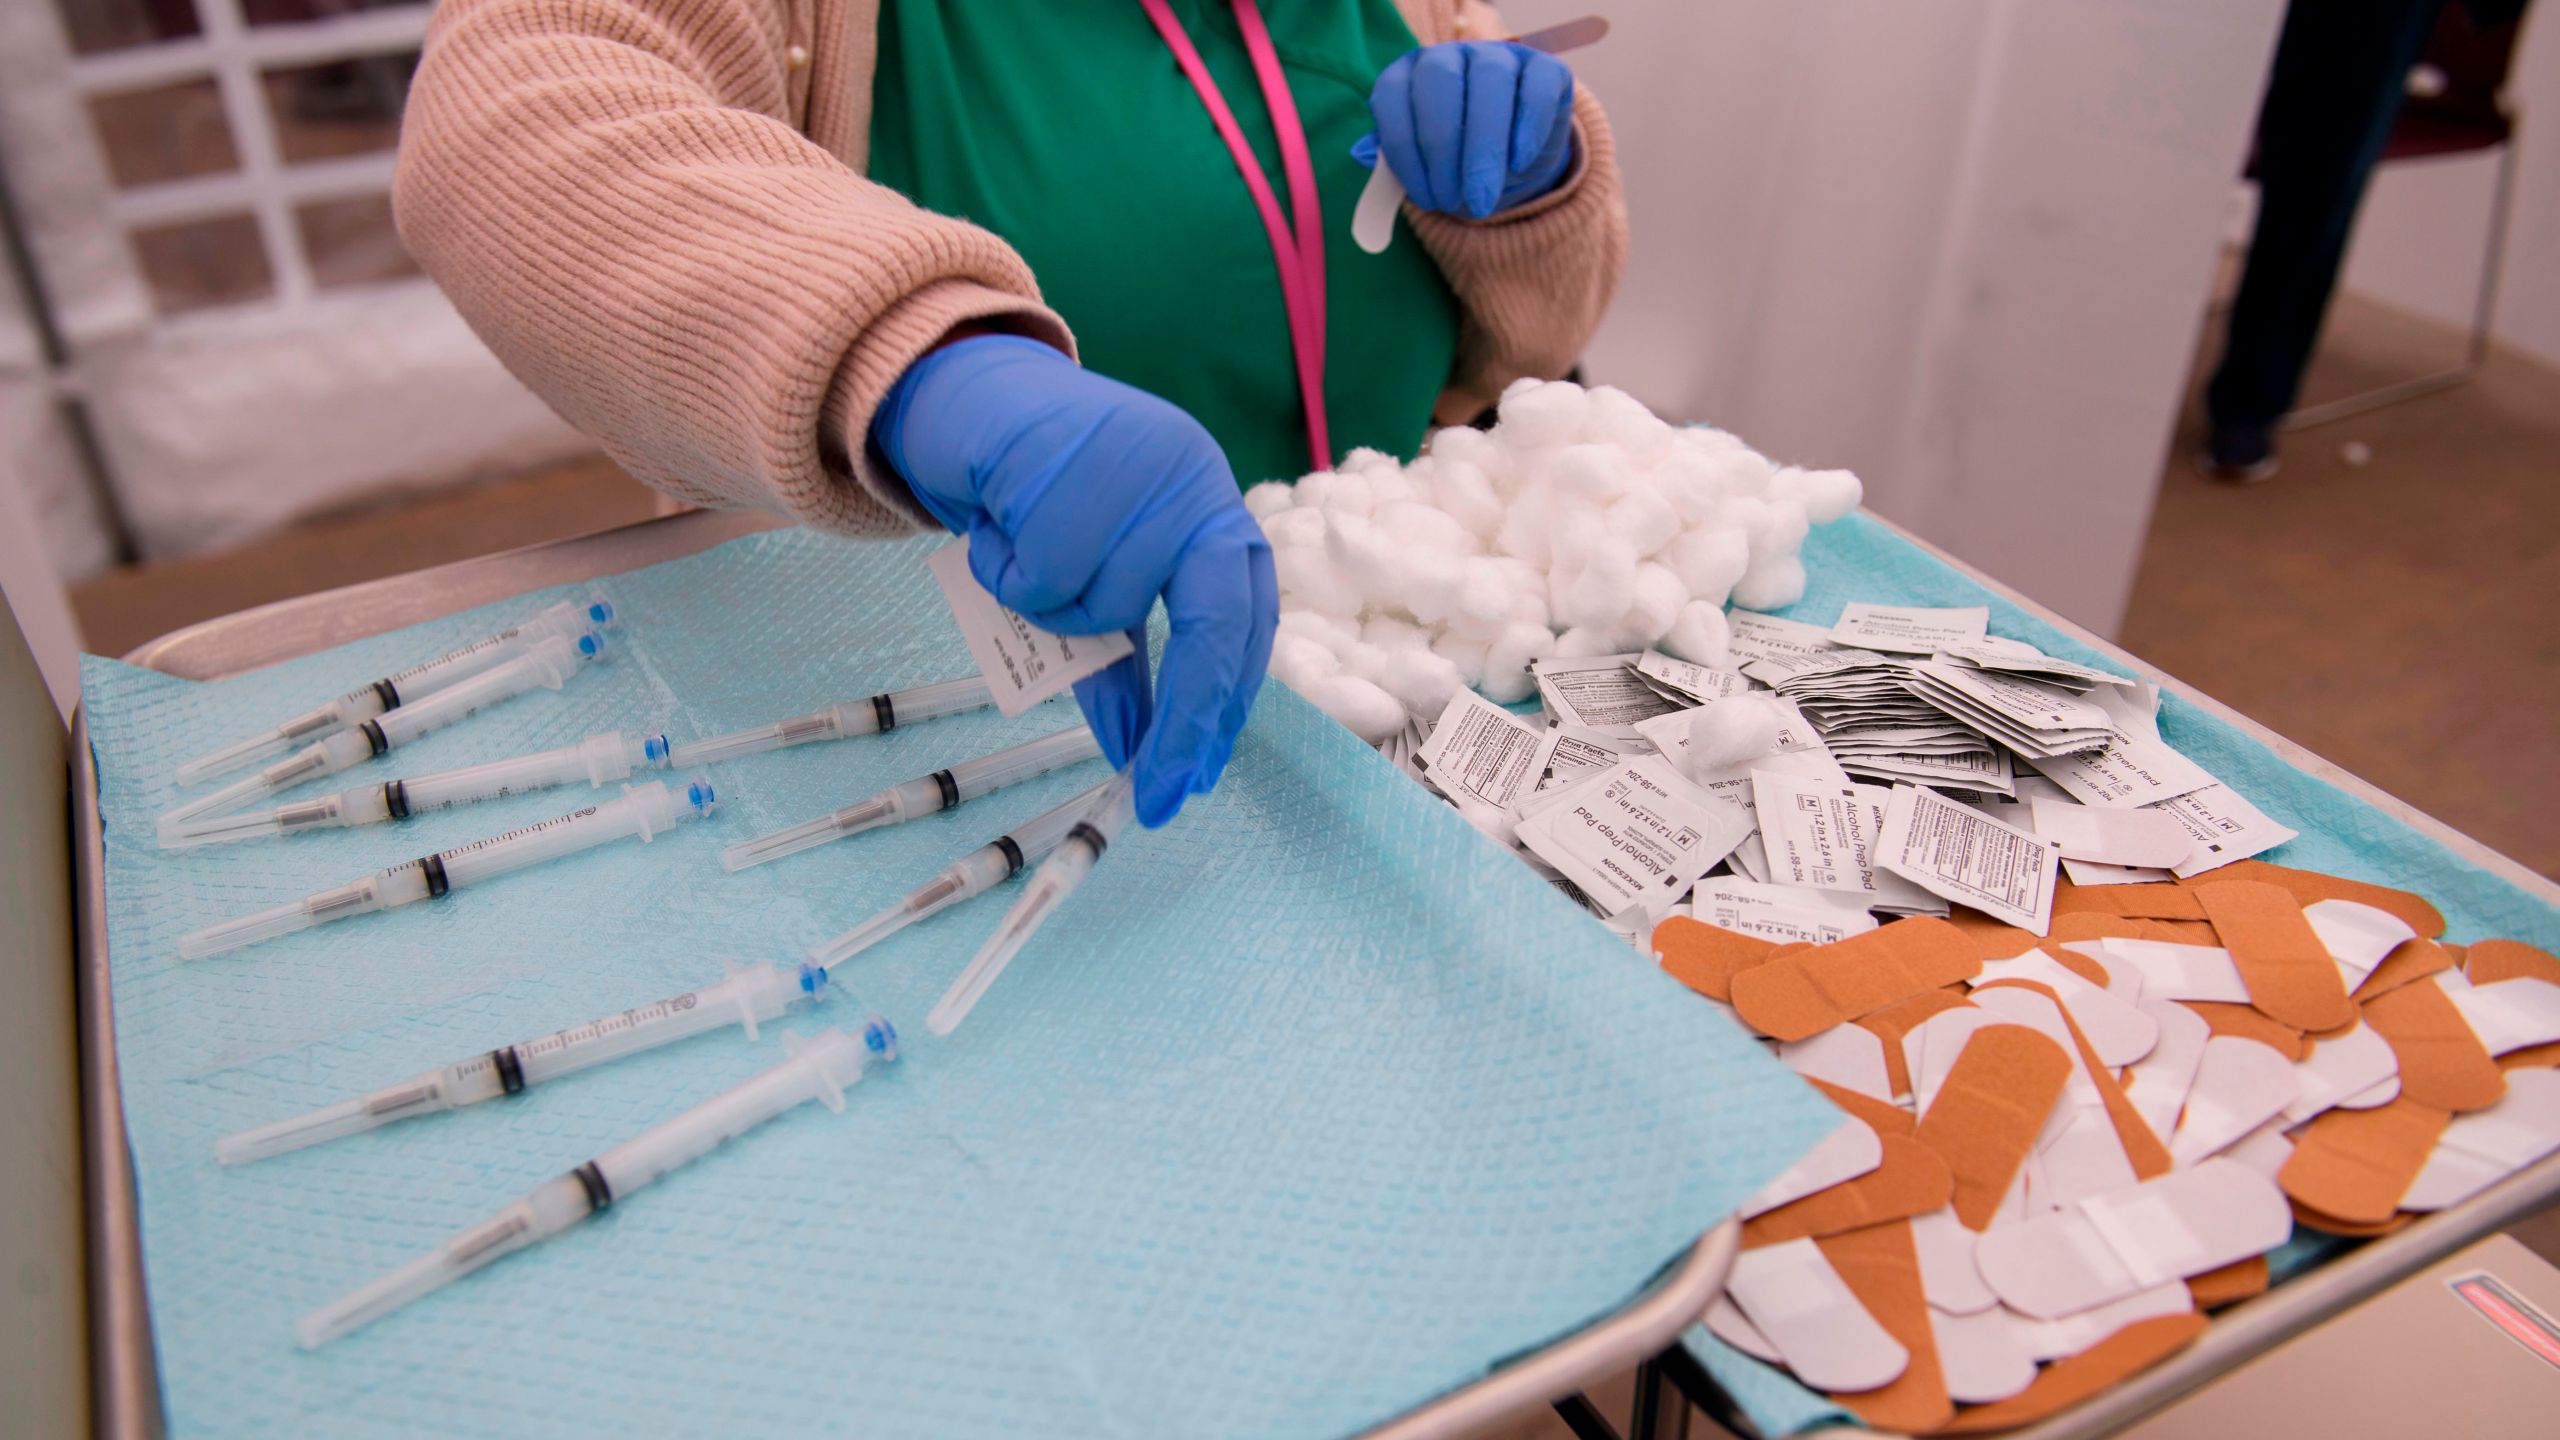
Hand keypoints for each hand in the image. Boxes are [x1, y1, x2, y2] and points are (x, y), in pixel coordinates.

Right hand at [872, 335, 1277, 826]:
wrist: (973, 401)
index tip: (1194, 776)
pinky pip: (1042, 576)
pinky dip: (1005, 572)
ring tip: (1019, 552)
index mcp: (1214, 512)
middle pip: (1214, 620)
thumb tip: (1140, 753)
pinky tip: (996, 526)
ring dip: (1046, 605)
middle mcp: (1197, 482)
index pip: (1244, 622)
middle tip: (1158, 786)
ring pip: (1103, 606)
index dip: (1221, 704)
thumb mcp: (1091, 585)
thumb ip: (1120, 664)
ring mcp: (1145, 467)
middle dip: (1187, 712)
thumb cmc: (1039, 499)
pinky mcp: (1079, 456)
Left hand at [1355, 40, 1575, 219]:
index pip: (1393, 95)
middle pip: (1440, 82)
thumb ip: (1391, 164)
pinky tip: (1519, 163)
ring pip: (1490, 80)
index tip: (1420, 198)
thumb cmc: (1456, 168)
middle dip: (1443, 148)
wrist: (1514, 168)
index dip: (1402, 149)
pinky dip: (1529, 125)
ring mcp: (1498, 57)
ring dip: (1483, 146)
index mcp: (1408, 75)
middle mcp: (1450, 57)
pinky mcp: (1544, 69)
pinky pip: (1537, 86)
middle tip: (1452, 201)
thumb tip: (1362, 154)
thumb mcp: (1422, 170)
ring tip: (1481, 199)